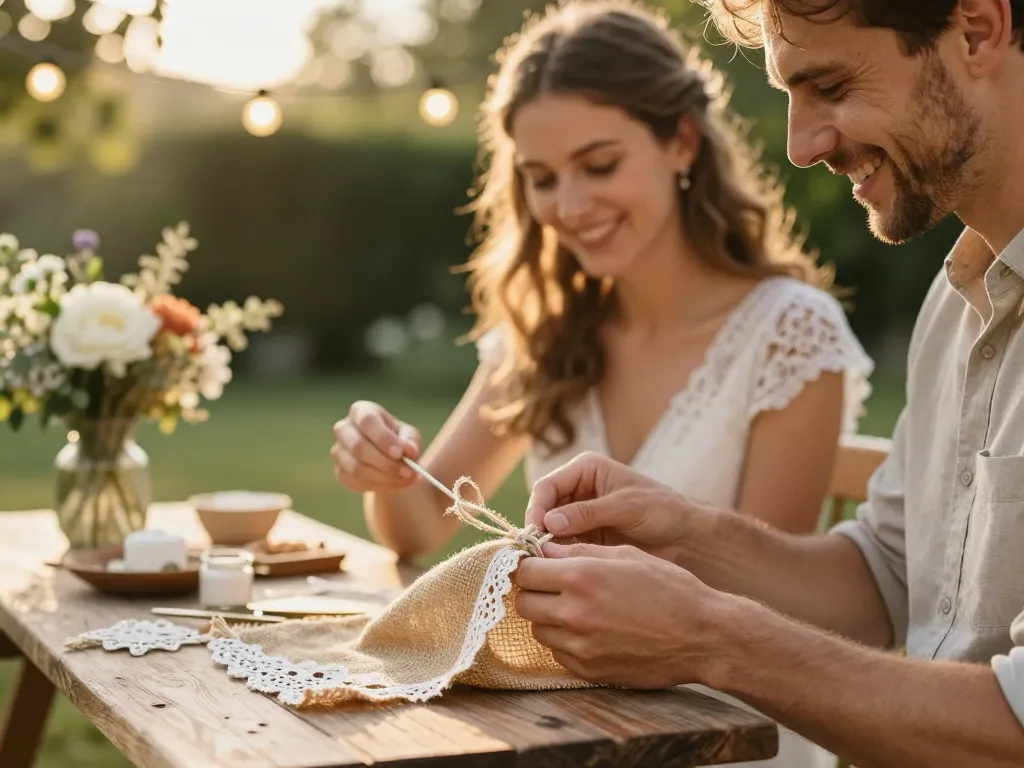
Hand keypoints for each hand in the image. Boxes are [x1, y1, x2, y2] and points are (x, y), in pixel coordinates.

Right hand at [331, 401, 421, 492]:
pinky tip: (394, 482)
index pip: (367, 421)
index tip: (399, 453)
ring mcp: (338, 451)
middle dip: (386, 463)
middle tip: (408, 471)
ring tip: (406, 478)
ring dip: (385, 477)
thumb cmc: (398, 439)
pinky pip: (357, 482)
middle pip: (358, 446)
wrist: (387, 458)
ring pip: (357, 468)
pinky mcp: (339, 472)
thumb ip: (410, 441)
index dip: (383, 438)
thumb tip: (409, 450)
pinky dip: (379, 486)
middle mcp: (344, 428)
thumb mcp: (409, 435)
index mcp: (361, 411)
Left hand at [512, 542, 730, 687]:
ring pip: (538, 630)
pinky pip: (557, 653)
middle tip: (552, 586)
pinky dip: (564, 642)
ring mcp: (580, 646)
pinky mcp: (588, 670)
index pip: (524, 572)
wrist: (702, 636)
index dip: (527, 566)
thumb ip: (579, 551)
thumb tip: (544, 549)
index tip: (535, 565)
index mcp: (581, 577)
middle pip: (523, 603)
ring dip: (548, 618)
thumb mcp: (626, 555)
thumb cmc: (669, 588)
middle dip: (533, 592)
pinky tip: (589, 630)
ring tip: (575, 608)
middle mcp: (574, 613)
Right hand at [525, 452, 717, 562]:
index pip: (547, 486)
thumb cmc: (663, 510)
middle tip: (536, 553)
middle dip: (538, 530)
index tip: (536, 532)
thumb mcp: (627, 506)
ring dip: (546, 546)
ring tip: (548, 564)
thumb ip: (588, 513)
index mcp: (586, 470)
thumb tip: (549, 523)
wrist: (687, 537)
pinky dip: (559, 557)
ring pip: (549, 531)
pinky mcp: (585, 538)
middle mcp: (577, 491)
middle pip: (543, 509)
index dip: (537, 508)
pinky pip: (563, 547)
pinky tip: (562, 570)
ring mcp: (579, 516)